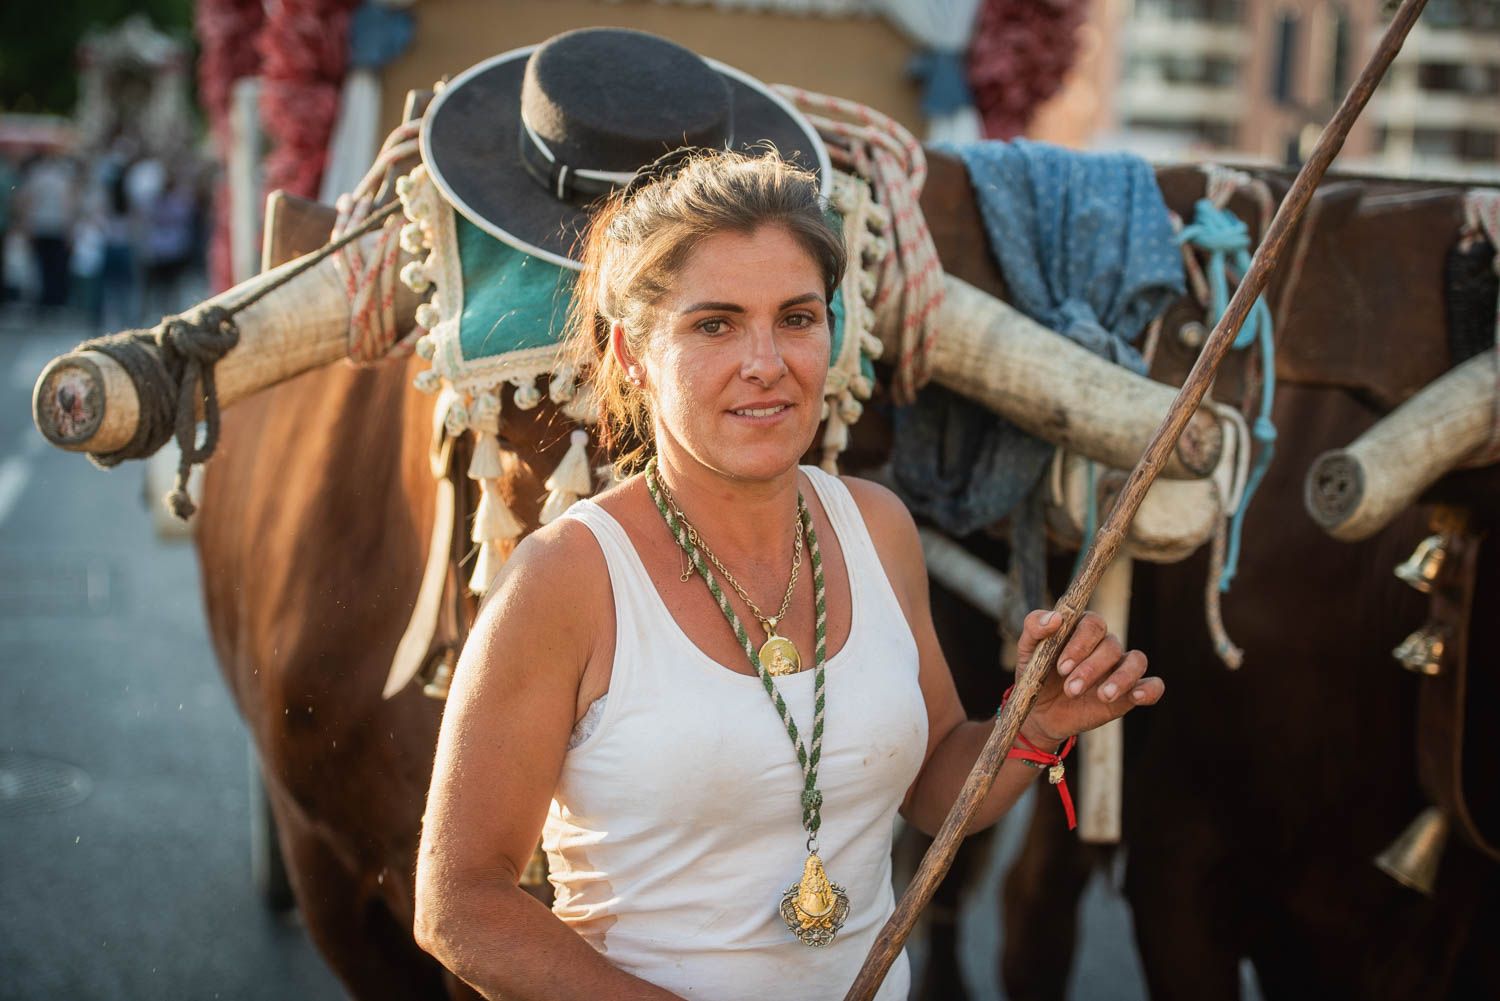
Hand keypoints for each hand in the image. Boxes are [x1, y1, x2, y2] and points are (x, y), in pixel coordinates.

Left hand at [1012, 609, 1163, 745]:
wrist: (1040, 712)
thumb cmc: (1036, 674)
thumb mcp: (1027, 651)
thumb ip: (1034, 628)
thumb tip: (1054, 618)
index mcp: (1083, 628)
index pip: (1093, 623)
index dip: (1080, 644)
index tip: (1061, 667)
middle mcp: (1106, 644)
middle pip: (1111, 645)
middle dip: (1090, 669)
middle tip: (1070, 689)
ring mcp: (1120, 667)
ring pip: (1136, 661)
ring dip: (1121, 678)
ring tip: (1102, 696)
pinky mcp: (1131, 692)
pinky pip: (1153, 685)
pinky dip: (1150, 688)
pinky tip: (1136, 696)